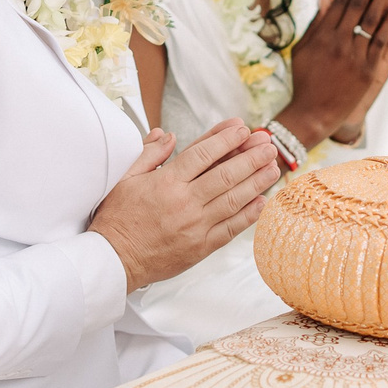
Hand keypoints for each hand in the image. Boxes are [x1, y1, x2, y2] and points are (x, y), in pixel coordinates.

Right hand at [88, 118, 280, 290]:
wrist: (113, 259)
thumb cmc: (117, 220)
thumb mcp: (125, 178)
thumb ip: (149, 154)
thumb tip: (167, 135)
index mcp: (166, 183)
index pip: (203, 154)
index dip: (225, 139)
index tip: (241, 129)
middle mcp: (185, 203)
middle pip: (226, 174)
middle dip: (251, 157)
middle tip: (268, 145)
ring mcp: (195, 226)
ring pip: (234, 199)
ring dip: (257, 182)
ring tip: (273, 168)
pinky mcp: (201, 247)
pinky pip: (231, 229)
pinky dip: (248, 215)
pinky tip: (262, 201)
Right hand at [277, 0, 387, 147]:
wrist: (313, 115)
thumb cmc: (306, 80)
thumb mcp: (304, 48)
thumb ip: (318, 21)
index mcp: (323, 34)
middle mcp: (339, 42)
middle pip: (360, 2)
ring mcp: (356, 56)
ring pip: (375, 18)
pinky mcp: (371, 71)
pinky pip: (385, 41)